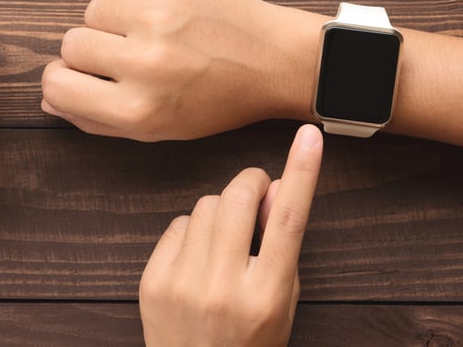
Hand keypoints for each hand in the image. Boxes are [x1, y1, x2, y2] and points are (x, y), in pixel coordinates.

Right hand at [41, 0, 326, 140]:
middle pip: (71, 43)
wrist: (278, 62)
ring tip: (149, 33)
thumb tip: (51, 97)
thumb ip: (100, 120)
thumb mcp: (161, 130)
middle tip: (125, 56)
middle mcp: (145, 65)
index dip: (62, 79)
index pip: (57, 84)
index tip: (77, 75)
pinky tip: (167, 13)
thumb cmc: (223, 99)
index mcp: (139, 111)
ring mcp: (160, 19)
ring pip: (94, 9)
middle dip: (91, 51)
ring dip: (114, 22)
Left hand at [138, 124, 323, 346]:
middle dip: (251, 184)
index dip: (302, 172)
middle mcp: (223, 288)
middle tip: (257, 194)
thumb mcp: (282, 303)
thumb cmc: (248, 343)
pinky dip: (191, 233)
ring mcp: (184, 284)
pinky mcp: (154, 281)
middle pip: (238, 198)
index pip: (289, 221)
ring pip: (205, 204)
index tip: (309, 136)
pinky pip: (177, 224)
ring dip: (220, 212)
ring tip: (223, 245)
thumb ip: (282, 245)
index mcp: (265, 296)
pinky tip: (197, 259)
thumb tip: (278, 188)